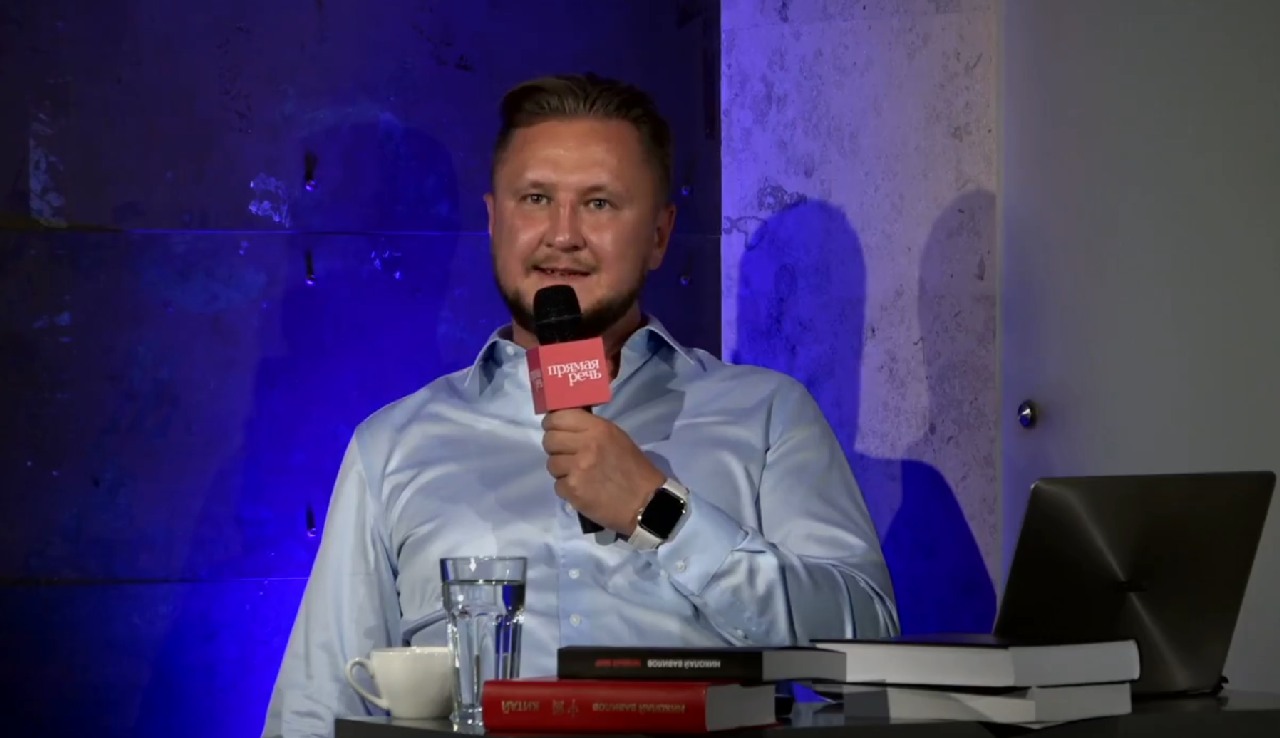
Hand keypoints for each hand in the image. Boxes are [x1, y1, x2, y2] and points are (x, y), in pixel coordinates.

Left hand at [541, 409, 665, 534]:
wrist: (646, 502)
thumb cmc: (634, 468)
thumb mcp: (616, 438)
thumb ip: (591, 430)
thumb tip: (565, 426)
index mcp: (598, 428)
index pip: (559, 417)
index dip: (552, 423)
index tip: (555, 429)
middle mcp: (585, 445)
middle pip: (549, 440)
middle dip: (555, 447)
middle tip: (566, 454)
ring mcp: (577, 468)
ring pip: (551, 463)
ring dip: (561, 470)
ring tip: (578, 475)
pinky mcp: (573, 490)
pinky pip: (557, 485)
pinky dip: (567, 488)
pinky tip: (582, 490)